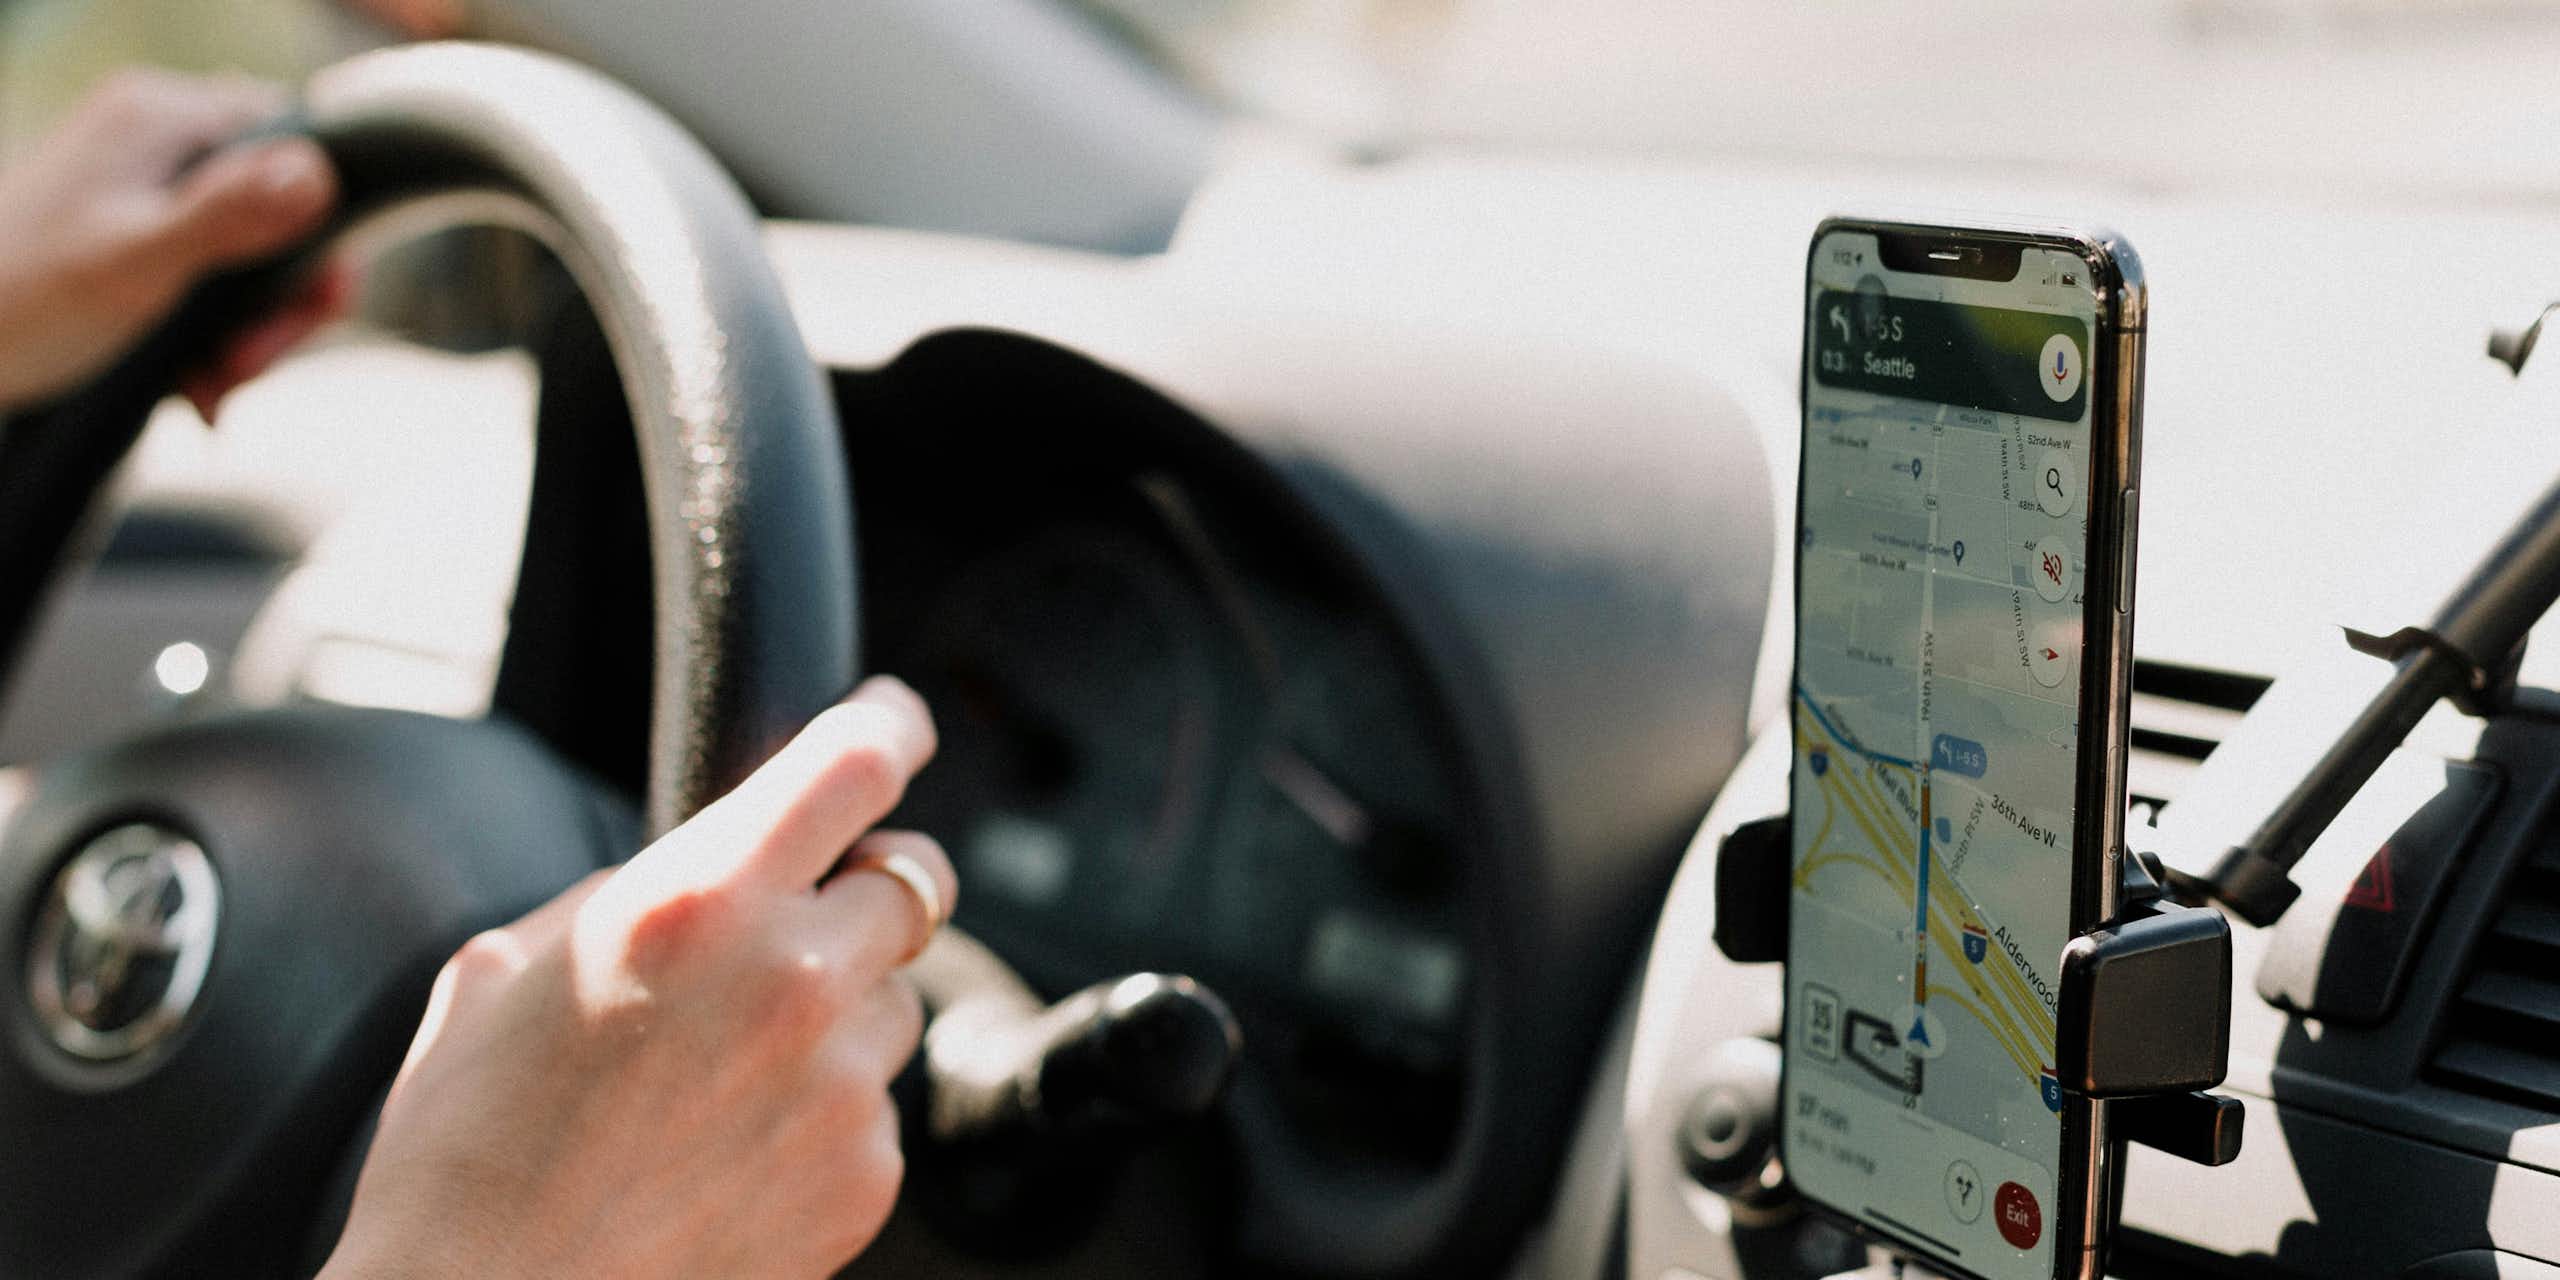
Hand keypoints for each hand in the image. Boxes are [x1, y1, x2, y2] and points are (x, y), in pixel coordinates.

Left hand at [0, 69, 346, 419]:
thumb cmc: (24, 301)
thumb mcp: (137, 262)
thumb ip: (229, 215)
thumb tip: (317, 173)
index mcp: (161, 118)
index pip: (295, 141)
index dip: (325, 226)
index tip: (317, 300)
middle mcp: (161, 140)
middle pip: (284, 210)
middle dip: (281, 302)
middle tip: (252, 362)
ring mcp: (152, 188)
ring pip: (258, 256)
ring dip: (254, 333)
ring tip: (217, 384)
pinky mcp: (146, 236)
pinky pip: (220, 280)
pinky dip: (221, 338)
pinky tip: (199, 383)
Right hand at [321, 677, 958, 1279]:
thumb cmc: (469, 1151)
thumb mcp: (509, 967)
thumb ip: (631, 891)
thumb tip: (695, 867)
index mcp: (703, 900)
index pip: (856, 762)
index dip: (892, 725)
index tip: (898, 721)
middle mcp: (796, 980)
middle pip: (910, 880)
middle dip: (865, 884)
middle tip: (798, 919)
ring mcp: (843, 1084)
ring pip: (895, 1000)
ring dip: (840, 1008)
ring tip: (722, 1071)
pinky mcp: (866, 1174)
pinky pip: (877, 1105)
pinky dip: (826, 1108)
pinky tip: (730, 1145)